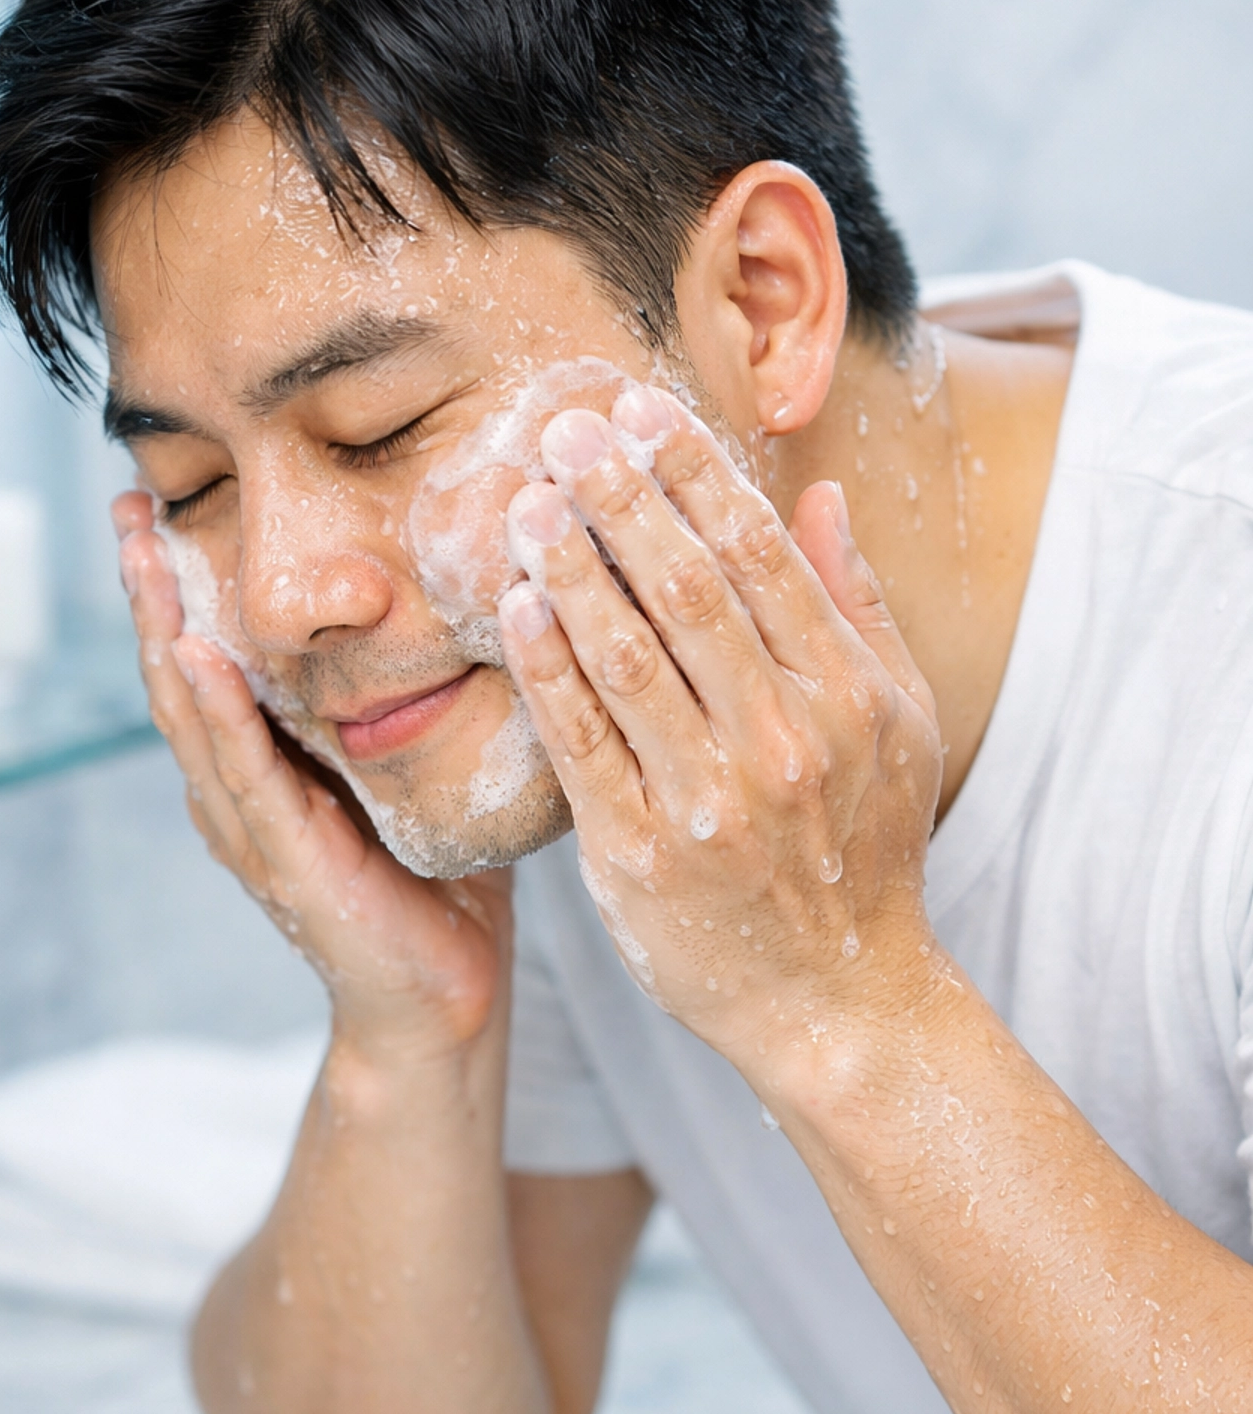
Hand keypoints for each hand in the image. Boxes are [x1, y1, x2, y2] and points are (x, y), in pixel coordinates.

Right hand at [112, 492, 510, 1060]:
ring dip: (163, 630)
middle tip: (126, 505)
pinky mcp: (285, 860)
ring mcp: (249, 830)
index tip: (156, 508)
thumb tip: (433, 614)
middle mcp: (233, 796)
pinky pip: (244, 774)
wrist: (438, 1001)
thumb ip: (388, 710)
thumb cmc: (432, 888)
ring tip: (143, 553)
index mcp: (257, 772)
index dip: (177, 590)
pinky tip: (197, 655)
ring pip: (191, 713)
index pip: (203, 664)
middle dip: (150, 590)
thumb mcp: (400, 776)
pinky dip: (218, 713)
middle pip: (175, 675)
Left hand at [496, 389, 942, 1081]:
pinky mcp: (640, 858)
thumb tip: (820, 495)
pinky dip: (547, 668)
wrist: (837, 1004)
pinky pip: (582, 744)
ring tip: (526, 498)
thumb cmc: (864, 854)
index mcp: (846, 696)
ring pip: (626, 657)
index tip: (638, 410)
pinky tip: (514, 605)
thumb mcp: (898, 727)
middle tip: (561, 425)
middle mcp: (782, 742)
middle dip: (619, 495)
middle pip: (687, 589)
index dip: (693, 472)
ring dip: (570, 566)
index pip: (759, 556)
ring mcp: (709, 803)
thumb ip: (857, 608)